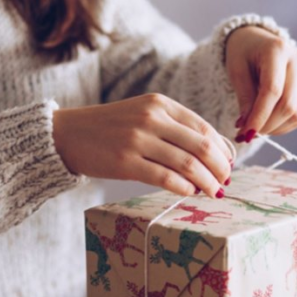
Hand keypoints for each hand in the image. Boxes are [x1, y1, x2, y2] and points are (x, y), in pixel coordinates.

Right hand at [52, 94, 232, 197]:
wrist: (68, 134)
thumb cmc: (112, 129)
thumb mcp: (144, 117)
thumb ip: (177, 130)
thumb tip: (218, 153)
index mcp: (160, 104)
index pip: (204, 128)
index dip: (222, 150)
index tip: (228, 165)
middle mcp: (151, 118)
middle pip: (201, 146)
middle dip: (220, 168)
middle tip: (225, 183)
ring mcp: (137, 139)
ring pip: (187, 164)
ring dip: (206, 182)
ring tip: (212, 192)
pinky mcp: (125, 162)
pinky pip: (165, 177)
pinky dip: (184, 187)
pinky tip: (190, 192)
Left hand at [225, 26, 296, 141]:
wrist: (256, 40)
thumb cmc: (243, 53)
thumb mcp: (236, 71)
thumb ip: (244, 99)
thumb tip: (247, 129)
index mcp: (277, 50)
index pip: (273, 90)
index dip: (259, 116)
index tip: (245, 134)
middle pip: (288, 105)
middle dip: (267, 125)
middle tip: (247, 134)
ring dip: (275, 128)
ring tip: (257, 127)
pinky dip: (283, 125)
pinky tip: (268, 123)